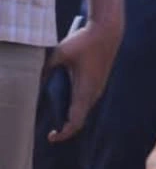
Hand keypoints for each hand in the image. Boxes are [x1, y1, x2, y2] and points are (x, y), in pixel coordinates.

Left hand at [45, 18, 121, 143]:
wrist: (107, 32)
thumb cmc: (84, 41)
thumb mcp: (60, 53)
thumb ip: (46, 68)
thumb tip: (35, 80)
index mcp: (84, 90)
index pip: (75, 122)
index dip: (64, 134)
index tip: (51, 137)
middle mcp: (94, 93)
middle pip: (79, 120)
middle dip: (65, 128)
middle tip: (50, 132)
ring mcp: (98, 88)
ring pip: (84, 111)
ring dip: (71, 117)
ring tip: (56, 119)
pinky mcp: (99, 83)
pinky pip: (86, 102)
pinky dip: (76, 108)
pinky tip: (65, 103)